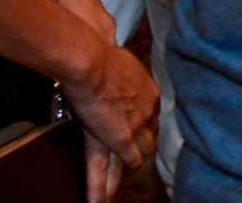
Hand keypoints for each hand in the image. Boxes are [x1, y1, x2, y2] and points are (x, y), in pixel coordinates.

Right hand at [62, 37, 158, 197]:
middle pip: (147, 141)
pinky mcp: (119, 139)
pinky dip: (105, 185)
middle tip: (126, 170)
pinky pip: (117, 166)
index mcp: (149, 94)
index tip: (137, 141)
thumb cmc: (101, 54)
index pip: (149, 121)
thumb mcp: (121, 65)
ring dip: (119, 176)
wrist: (92, 59)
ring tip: (110, 193)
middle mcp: (148, 111)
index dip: (142, 133)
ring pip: (133, 158)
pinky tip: (101, 200)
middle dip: (137, 156)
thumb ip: (123, 75)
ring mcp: (135, 126)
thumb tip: (113, 61)